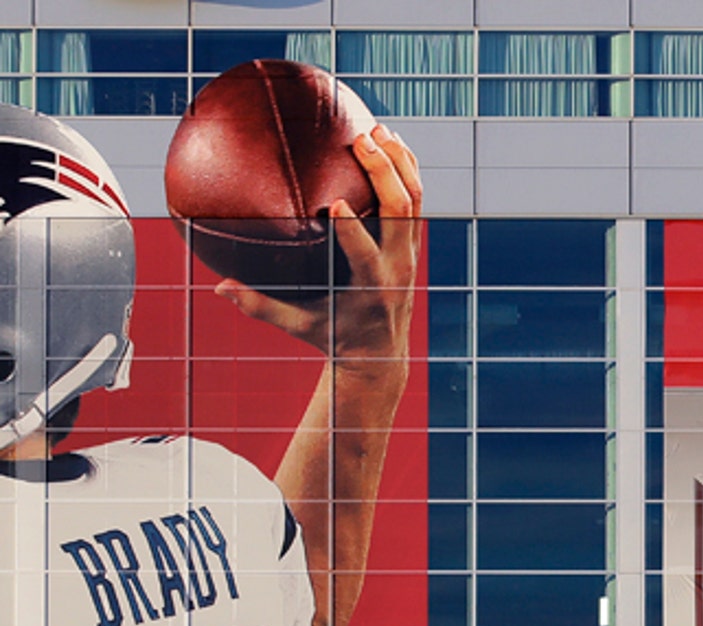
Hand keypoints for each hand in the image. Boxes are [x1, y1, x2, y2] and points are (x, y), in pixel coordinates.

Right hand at [214, 124, 422, 361]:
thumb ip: (263, 308)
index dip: (354, 230)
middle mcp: (398, 266)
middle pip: (401, 212)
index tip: (335, 203)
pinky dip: (405, 169)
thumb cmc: (333, 337)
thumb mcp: (299, 326)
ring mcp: (410, 252)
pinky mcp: (412, 243)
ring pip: (414, 200)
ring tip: (377, 129)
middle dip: (384, 174)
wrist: (381, 352)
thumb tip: (220, 288)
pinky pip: (415, 200)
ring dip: (399, 162)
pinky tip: (388, 141)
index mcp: (370, 286)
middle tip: (361, 140)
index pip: (366, 255)